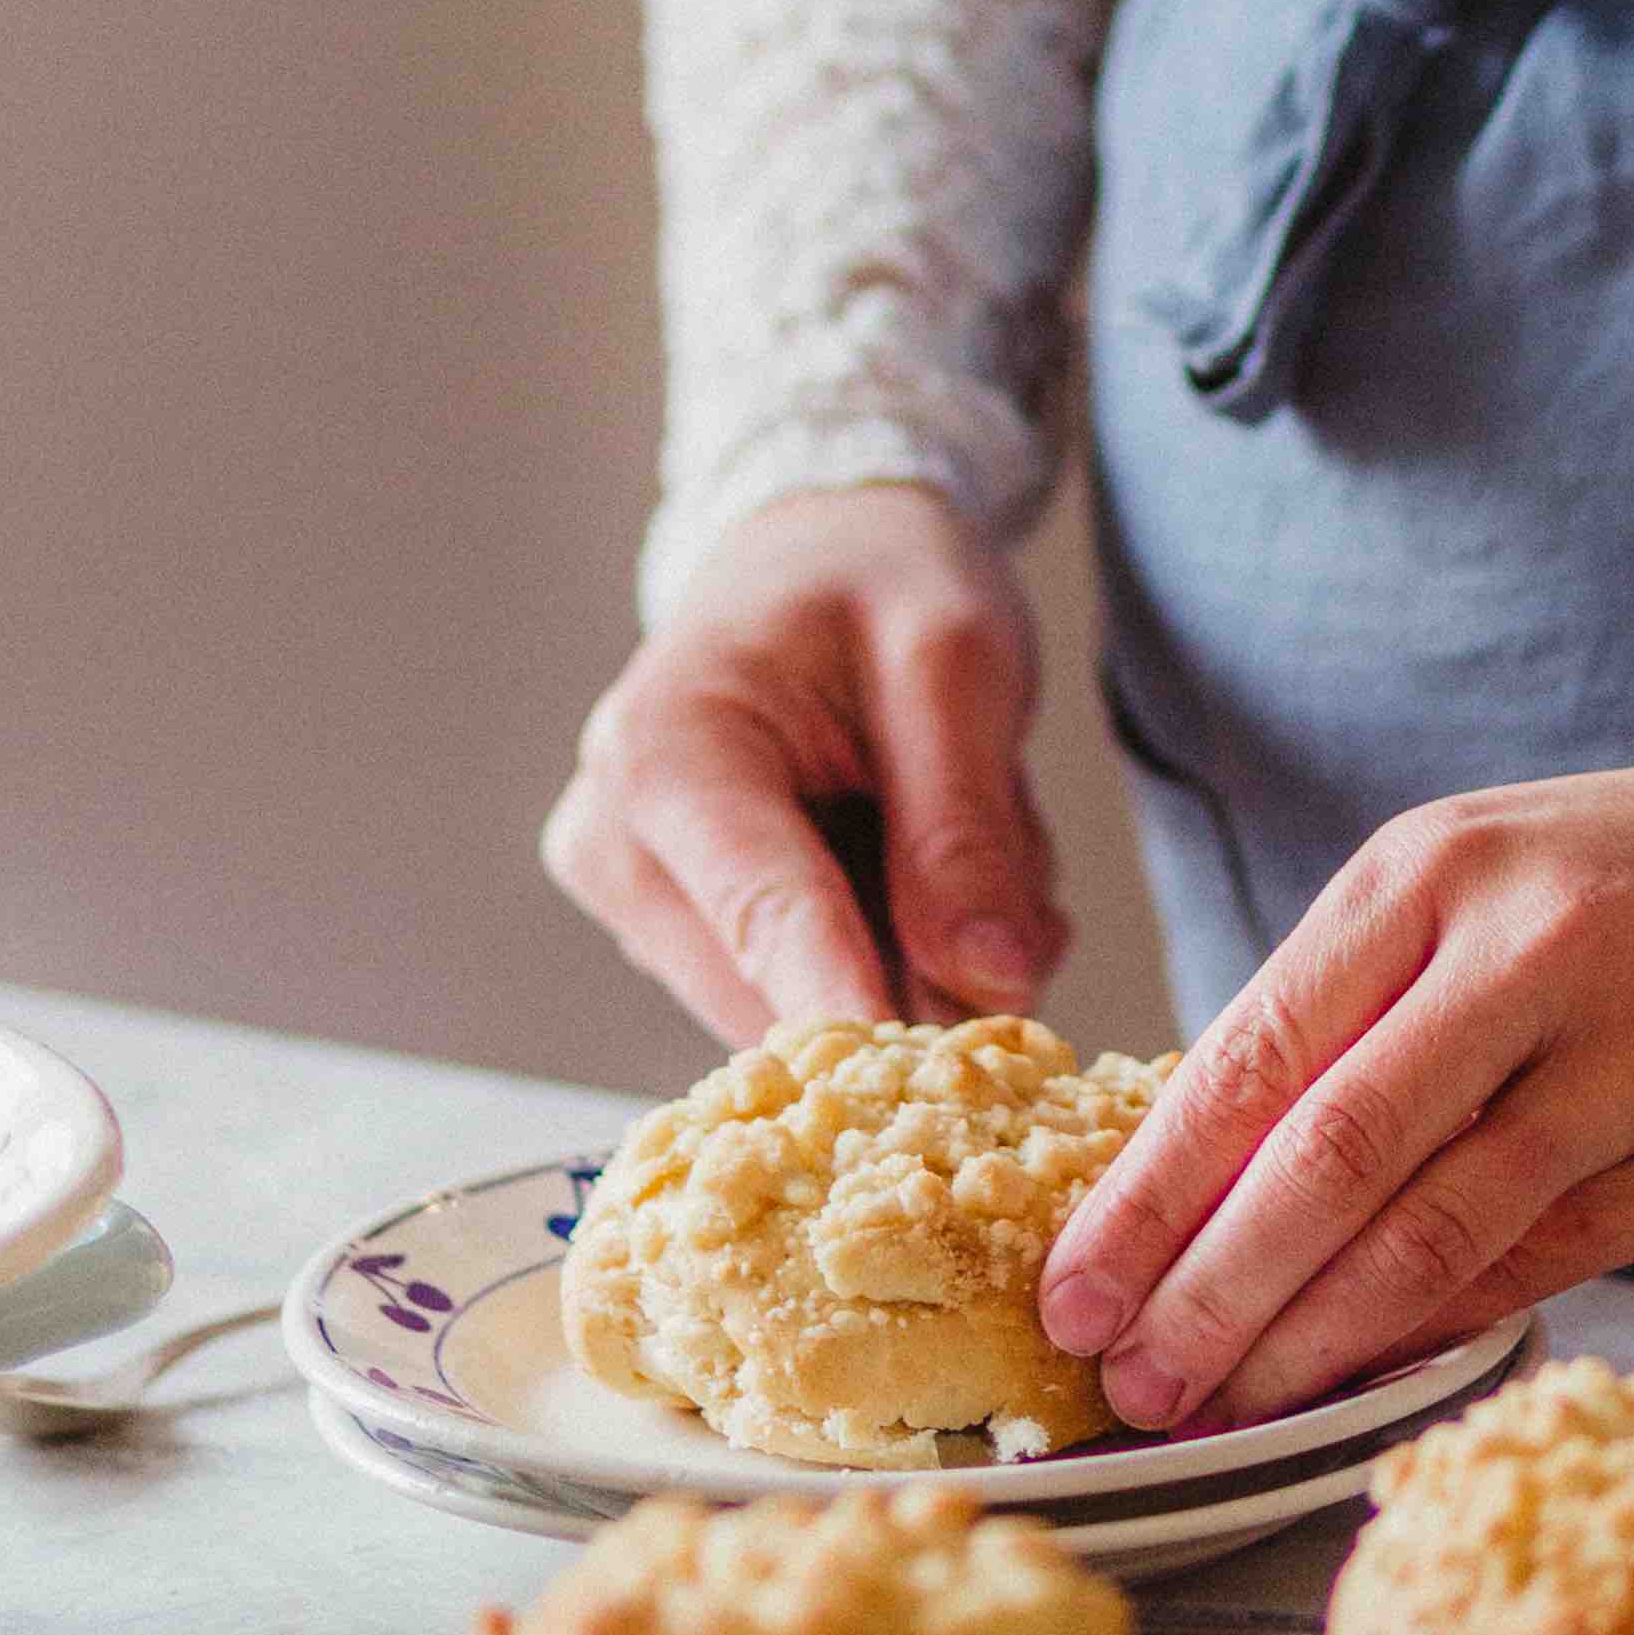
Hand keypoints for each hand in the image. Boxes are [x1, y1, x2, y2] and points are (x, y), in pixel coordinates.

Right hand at [543, 485, 1062, 1044]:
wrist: (815, 552)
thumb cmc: (875, 579)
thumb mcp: (954, 658)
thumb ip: (964, 821)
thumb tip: (990, 980)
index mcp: (665, 751)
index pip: (766, 915)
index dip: (851, 1004)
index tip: (919, 1082)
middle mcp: (616, 842)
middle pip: (786, 987)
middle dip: (925, 957)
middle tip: (1017, 864)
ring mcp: (637, 899)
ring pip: (810, 1006)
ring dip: (920, 951)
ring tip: (966, 829)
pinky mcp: (676, 934)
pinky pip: (810, 994)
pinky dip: (897, 952)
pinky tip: (926, 867)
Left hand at [1034, 757, 1633, 1430]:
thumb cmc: (1612, 888)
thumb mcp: (1459, 886)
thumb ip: (1340, 1018)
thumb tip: (1187, 1188)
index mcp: (1423, 876)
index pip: (1252, 1056)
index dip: (1149, 1195)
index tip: (1070, 1295)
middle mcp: (1519, 953)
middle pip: (1330, 1153)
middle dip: (1211, 1290)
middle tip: (1131, 1386)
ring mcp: (1625, 1054)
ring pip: (1438, 1226)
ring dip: (1315, 1337)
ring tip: (1226, 1409)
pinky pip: (1545, 1258)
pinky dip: (1441, 1327)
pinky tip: (1366, 1381)